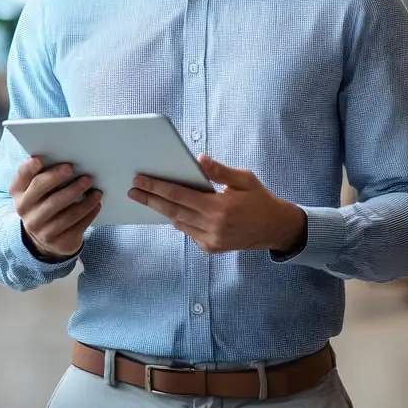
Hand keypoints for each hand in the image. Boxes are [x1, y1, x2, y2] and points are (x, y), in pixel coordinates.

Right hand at [9, 157, 102, 258]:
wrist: (44, 238)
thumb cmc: (43, 203)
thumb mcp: (35, 191)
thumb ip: (41, 174)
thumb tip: (61, 156)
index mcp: (20, 195)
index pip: (22, 179)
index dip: (29, 169)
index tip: (41, 159)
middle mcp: (27, 214)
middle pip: (47, 196)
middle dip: (63, 182)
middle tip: (84, 175)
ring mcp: (42, 231)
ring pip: (67, 214)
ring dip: (85, 201)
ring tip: (97, 191)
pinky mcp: (59, 242)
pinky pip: (77, 226)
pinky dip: (89, 213)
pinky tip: (96, 204)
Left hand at [128, 154, 305, 253]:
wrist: (275, 228)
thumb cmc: (259, 199)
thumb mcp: (243, 179)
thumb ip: (219, 171)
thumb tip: (198, 159)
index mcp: (219, 207)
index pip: (179, 195)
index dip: (156, 187)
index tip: (140, 180)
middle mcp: (212, 227)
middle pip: (172, 210)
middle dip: (150, 199)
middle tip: (132, 190)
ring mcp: (211, 240)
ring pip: (178, 223)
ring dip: (161, 210)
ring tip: (145, 198)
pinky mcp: (211, 248)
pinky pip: (188, 232)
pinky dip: (178, 220)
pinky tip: (170, 210)